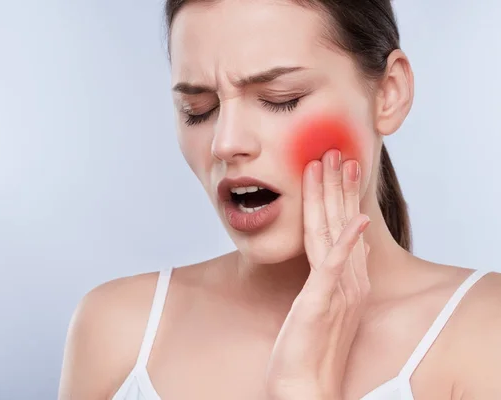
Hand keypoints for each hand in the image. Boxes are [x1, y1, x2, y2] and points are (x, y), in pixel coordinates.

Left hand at [266, 149, 370, 399]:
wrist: (303, 383)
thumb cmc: (306, 346)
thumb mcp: (317, 304)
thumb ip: (325, 277)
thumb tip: (329, 255)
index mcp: (347, 279)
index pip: (343, 228)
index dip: (341, 196)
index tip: (337, 168)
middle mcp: (349, 280)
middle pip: (343, 223)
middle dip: (339, 185)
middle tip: (336, 152)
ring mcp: (339, 290)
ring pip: (336, 233)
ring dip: (336, 197)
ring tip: (333, 166)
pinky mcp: (324, 301)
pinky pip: (334, 266)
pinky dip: (345, 242)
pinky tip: (354, 221)